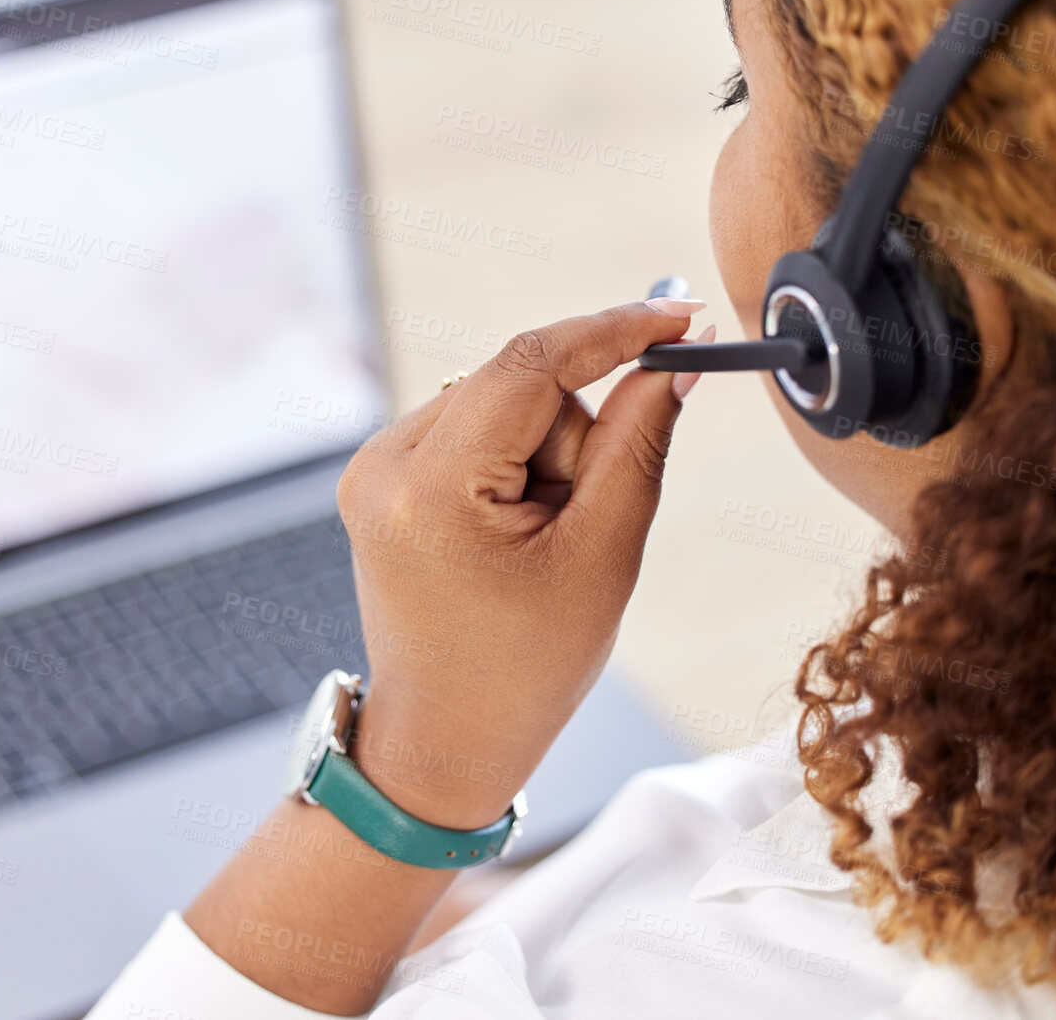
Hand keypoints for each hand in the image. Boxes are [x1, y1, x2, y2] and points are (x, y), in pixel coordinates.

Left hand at [336, 299, 706, 825]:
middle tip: (582, 524)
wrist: (445, 740)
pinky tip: (510, 537)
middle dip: (574, 438)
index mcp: (431, 488)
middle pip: (518, 384)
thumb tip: (674, 362)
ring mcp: (372, 468)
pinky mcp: (379, 478)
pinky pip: (471, 431)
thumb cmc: (525, 669)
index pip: (531, 364)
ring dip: (544, 459)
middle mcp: (383, 463)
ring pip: (500, 404)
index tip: (683, 316)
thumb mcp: (602, 557)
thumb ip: (637, 444)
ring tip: (538, 547)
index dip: (615, 330)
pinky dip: (511, 468)